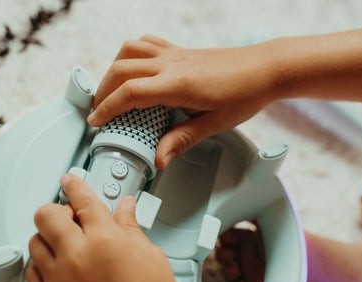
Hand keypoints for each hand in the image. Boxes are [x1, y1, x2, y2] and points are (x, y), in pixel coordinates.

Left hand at [26, 174, 190, 281]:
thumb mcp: (150, 257)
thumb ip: (131, 228)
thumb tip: (125, 209)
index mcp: (106, 239)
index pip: (83, 200)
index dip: (74, 185)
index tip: (69, 181)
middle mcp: (77, 256)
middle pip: (47, 215)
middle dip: (57, 209)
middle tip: (70, 217)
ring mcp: (60, 281)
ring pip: (35, 242)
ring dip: (49, 236)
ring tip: (66, 244)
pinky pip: (33, 274)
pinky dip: (42, 264)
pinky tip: (58, 267)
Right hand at [89, 34, 276, 167]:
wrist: (265, 68)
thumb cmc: (244, 94)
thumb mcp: (213, 124)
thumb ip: (181, 140)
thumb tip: (159, 159)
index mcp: (177, 85)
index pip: (129, 93)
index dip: (107, 108)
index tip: (96, 121)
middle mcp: (171, 64)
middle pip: (121, 69)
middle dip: (103, 91)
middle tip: (98, 112)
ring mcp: (174, 54)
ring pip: (129, 51)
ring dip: (113, 70)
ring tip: (110, 91)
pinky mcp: (180, 51)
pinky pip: (146, 44)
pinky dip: (131, 55)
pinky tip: (133, 69)